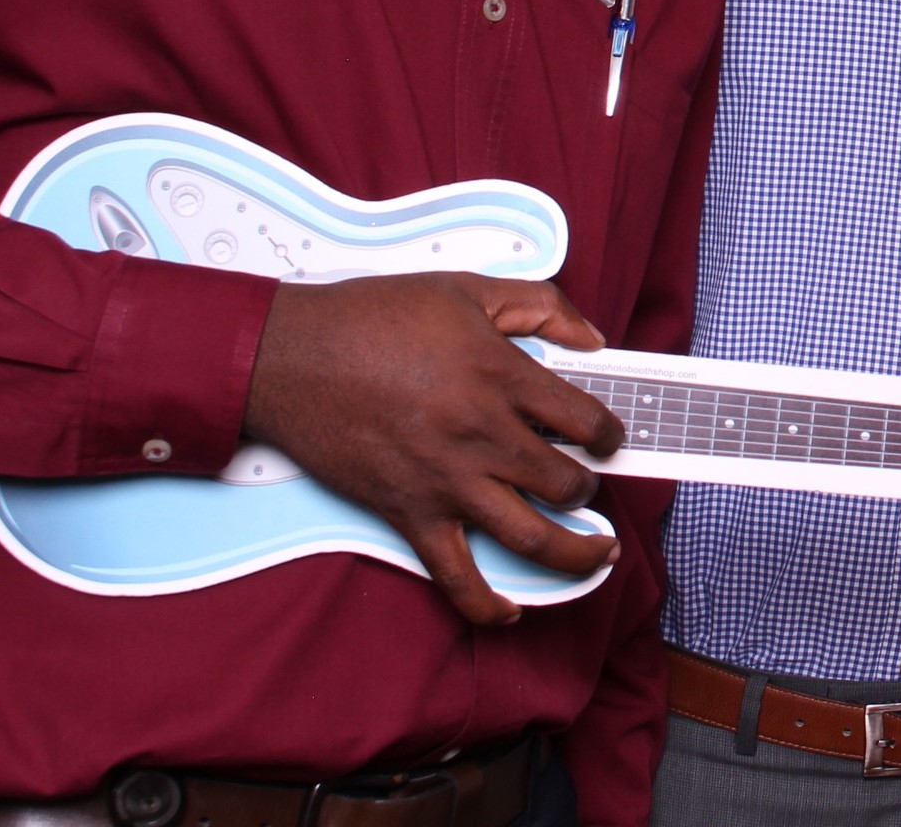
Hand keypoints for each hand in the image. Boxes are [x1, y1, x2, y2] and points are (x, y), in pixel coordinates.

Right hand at [242, 273, 626, 624]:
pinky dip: (486, 604)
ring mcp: (448, 482)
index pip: (586, 419)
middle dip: (591, 487)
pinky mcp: (410, 514)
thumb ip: (540, 305)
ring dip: (575, 552)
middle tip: (592, 484)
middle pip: (566, 482)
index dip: (609, 433)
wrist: (291, 357)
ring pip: (531, 537)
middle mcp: (483, 436)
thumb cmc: (371, 319)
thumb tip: (590, 337)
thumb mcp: (467, 289)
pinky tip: (511, 611)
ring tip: (599, 552)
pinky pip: (455, 576)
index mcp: (503, 378)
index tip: (609, 438)